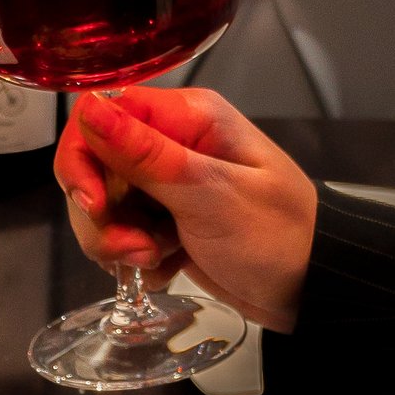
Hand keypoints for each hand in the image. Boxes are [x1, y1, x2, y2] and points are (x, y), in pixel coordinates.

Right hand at [55, 86, 319, 328]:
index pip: (100, 116)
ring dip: (116, 242)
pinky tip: (166, 269)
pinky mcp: (165, 223)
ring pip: (103, 208)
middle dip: (102, 216)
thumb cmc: (278, 235)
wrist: (312, 288)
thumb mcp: (210, 195)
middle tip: (136, 248)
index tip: (94, 205)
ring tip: (157, 260)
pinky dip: (134, 259)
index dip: (83, 161)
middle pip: (94, 168)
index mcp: (186, 119)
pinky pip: (122, 236)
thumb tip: (88, 106)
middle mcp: (171, 144)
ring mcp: (166, 186)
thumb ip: (145, 154)